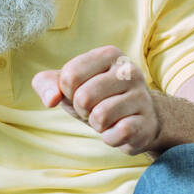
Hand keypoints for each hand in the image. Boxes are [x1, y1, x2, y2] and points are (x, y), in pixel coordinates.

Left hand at [32, 45, 161, 155]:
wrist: (138, 119)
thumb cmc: (97, 97)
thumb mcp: (68, 86)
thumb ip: (46, 83)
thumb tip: (51, 99)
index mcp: (109, 55)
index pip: (70, 75)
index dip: (67, 92)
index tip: (80, 92)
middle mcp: (129, 71)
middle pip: (83, 97)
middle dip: (81, 109)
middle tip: (94, 108)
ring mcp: (142, 96)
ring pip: (100, 116)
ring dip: (96, 124)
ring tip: (107, 118)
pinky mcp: (146, 122)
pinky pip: (115, 135)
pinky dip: (109, 138)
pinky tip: (118, 130)